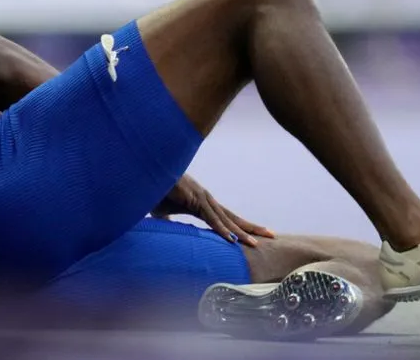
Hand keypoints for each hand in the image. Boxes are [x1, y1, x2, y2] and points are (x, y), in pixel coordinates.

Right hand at [152, 175, 275, 246]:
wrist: (148, 175)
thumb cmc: (155, 191)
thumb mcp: (162, 212)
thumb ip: (168, 222)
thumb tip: (168, 230)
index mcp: (202, 204)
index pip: (226, 218)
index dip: (240, 227)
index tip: (256, 236)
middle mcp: (207, 200)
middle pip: (233, 217)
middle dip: (252, 228)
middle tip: (272, 236)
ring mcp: (202, 198)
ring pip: (225, 220)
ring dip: (240, 233)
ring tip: (255, 244)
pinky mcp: (193, 199)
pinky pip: (209, 217)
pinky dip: (221, 229)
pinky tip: (231, 239)